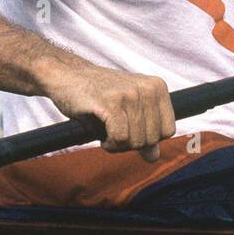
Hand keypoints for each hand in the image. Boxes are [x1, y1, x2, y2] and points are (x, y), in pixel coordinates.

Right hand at [43, 63, 176, 159]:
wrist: (66, 76)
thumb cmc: (97, 96)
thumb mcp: (126, 113)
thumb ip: (143, 133)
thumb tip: (154, 157)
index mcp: (157, 87)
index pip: (168, 131)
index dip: (148, 139)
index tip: (130, 131)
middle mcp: (148, 88)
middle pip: (152, 139)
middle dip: (131, 144)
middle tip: (114, 131)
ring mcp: (130, 93)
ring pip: (136, 141)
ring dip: (118, 145)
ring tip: (106, 130)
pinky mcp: (111, 102)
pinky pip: (120, 138)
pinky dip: (109, 144)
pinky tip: (101, 134)